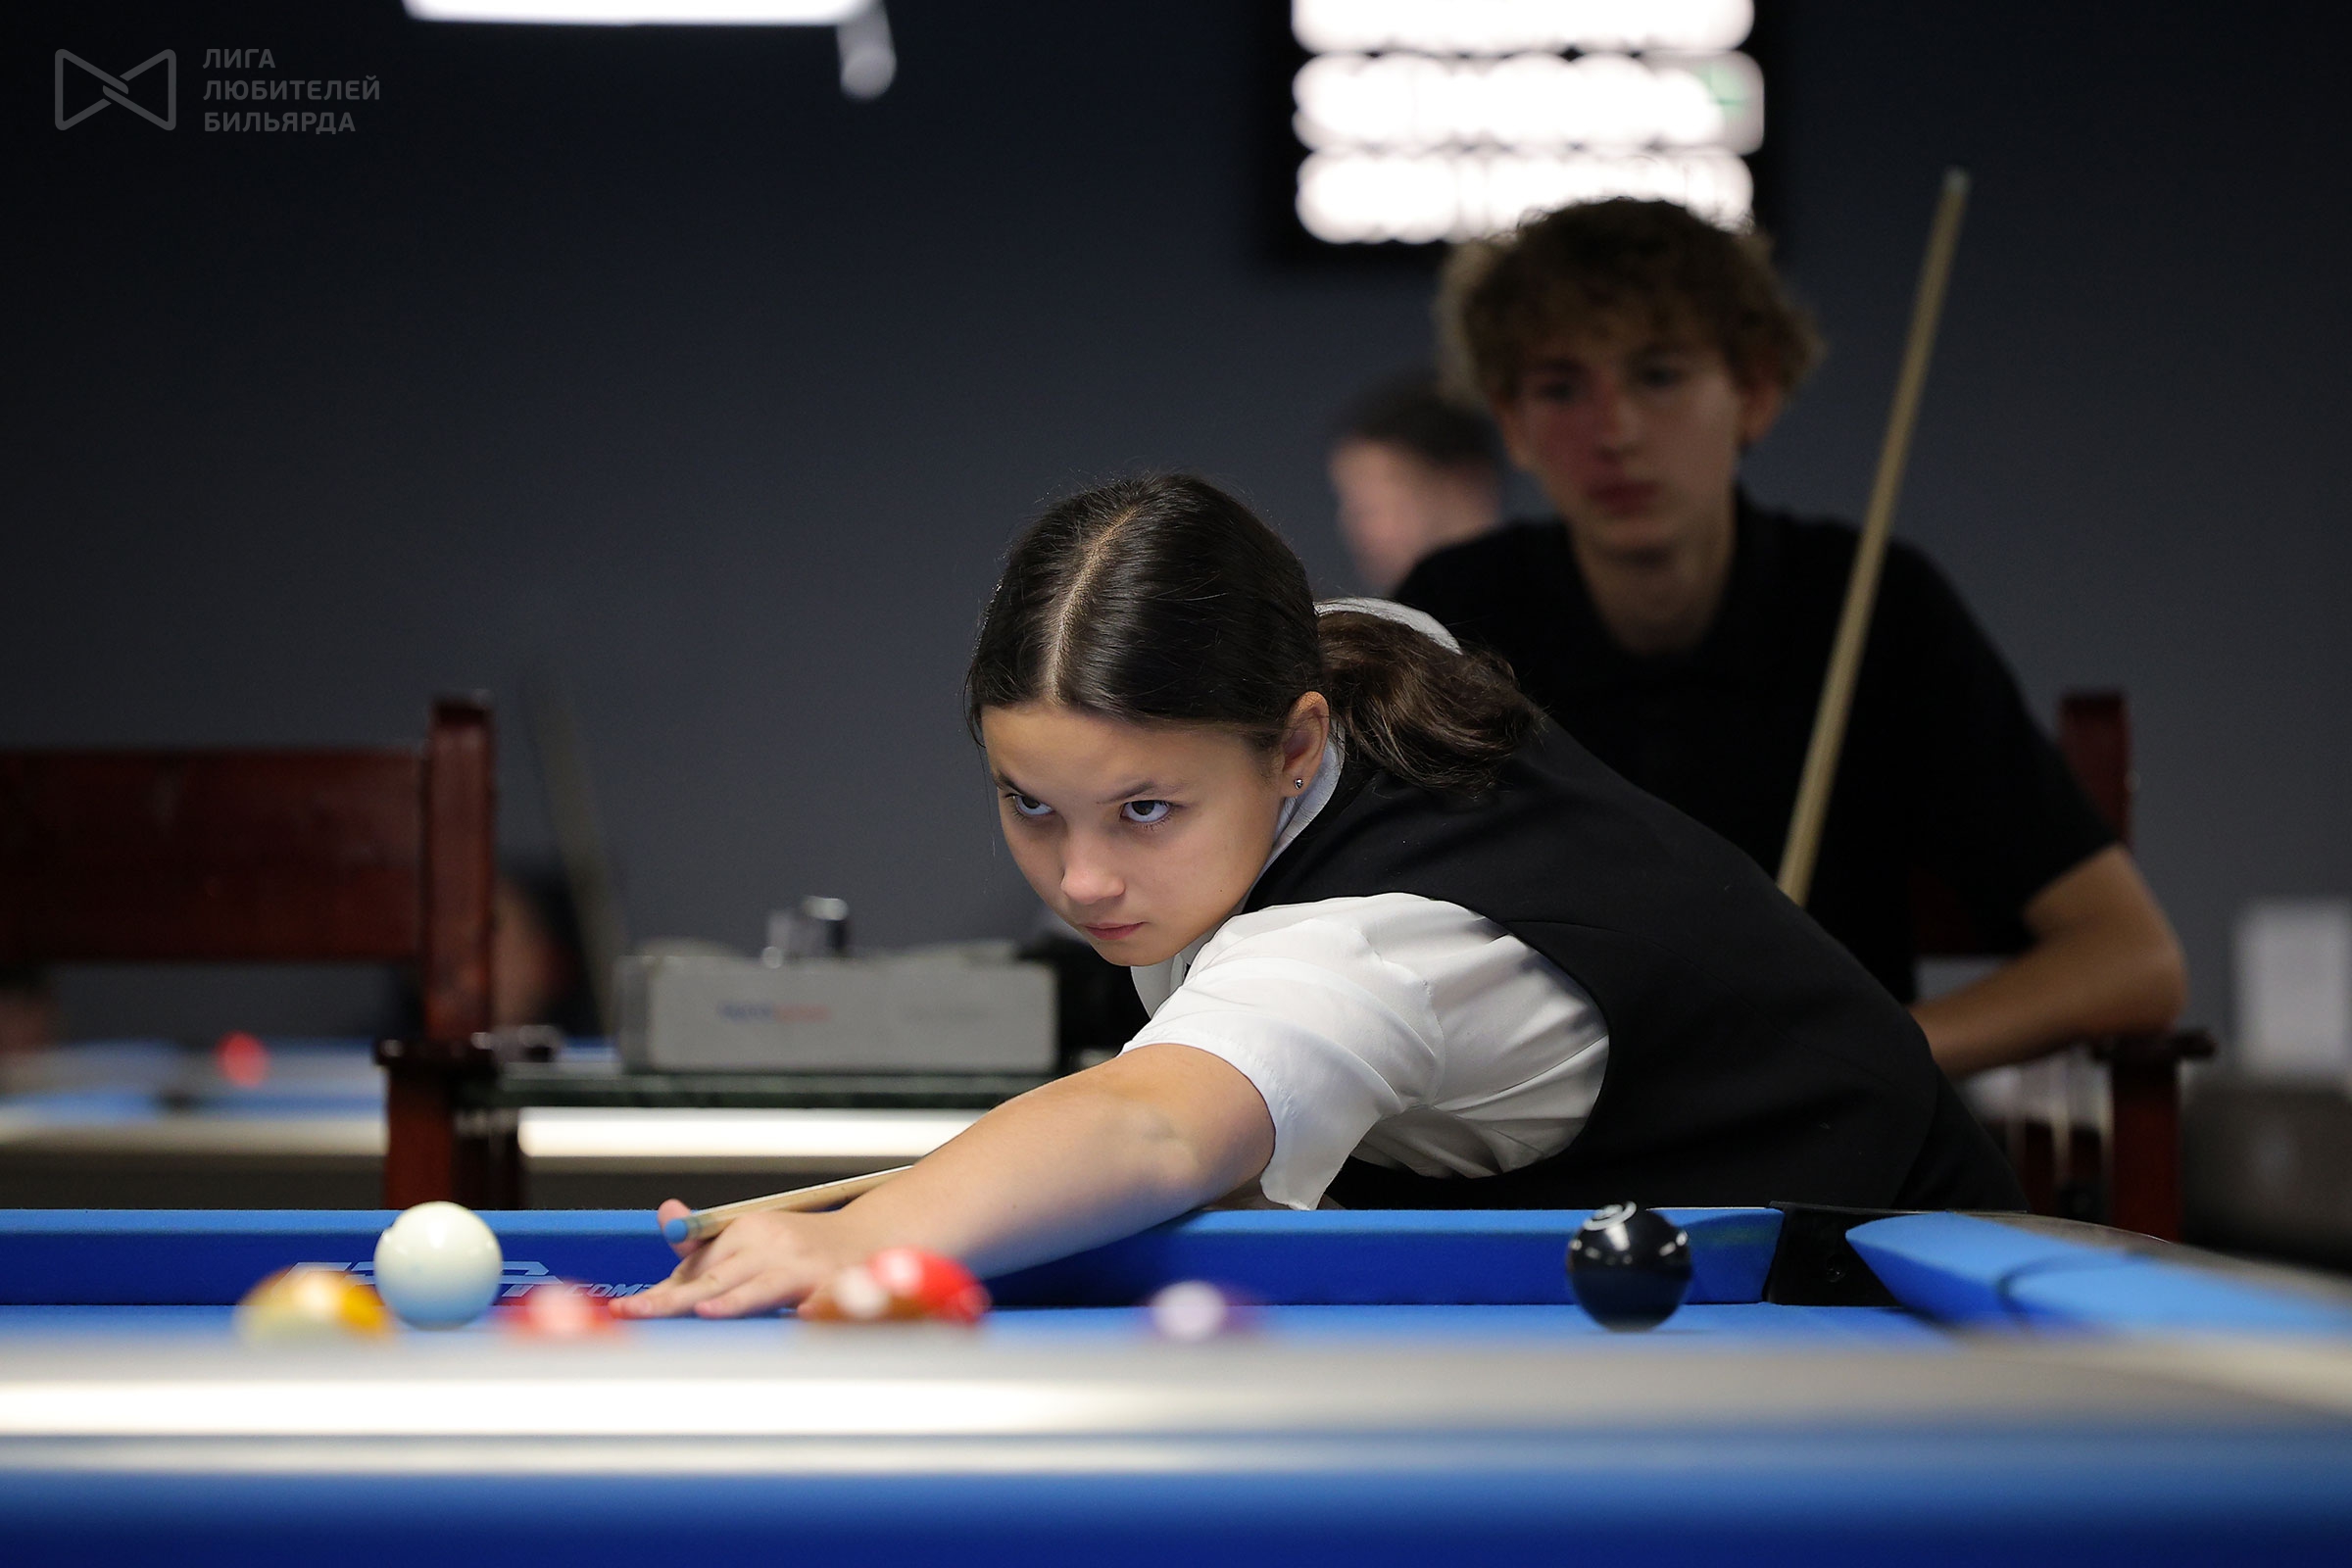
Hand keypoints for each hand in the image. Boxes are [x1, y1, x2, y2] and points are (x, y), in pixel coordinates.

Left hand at [611, 1199, 865, 1319]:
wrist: (866, 1237)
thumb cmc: (797, 1246)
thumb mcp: (750, 1236)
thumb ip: (702, 1240)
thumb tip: (665, 1212)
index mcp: (746, 1231)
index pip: (695, 1268)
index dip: (660, 1293)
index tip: (626, 1310)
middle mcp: (772, 1245)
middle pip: (718, 1277)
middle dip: (679, 1299)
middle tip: (641, 1312)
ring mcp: (804, 1267)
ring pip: (765, 1286)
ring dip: (739, 1299)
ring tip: (708, 1311)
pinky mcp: (834, 1286)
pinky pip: (822, 1301)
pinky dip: (814, 1310)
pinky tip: (803, 1317)